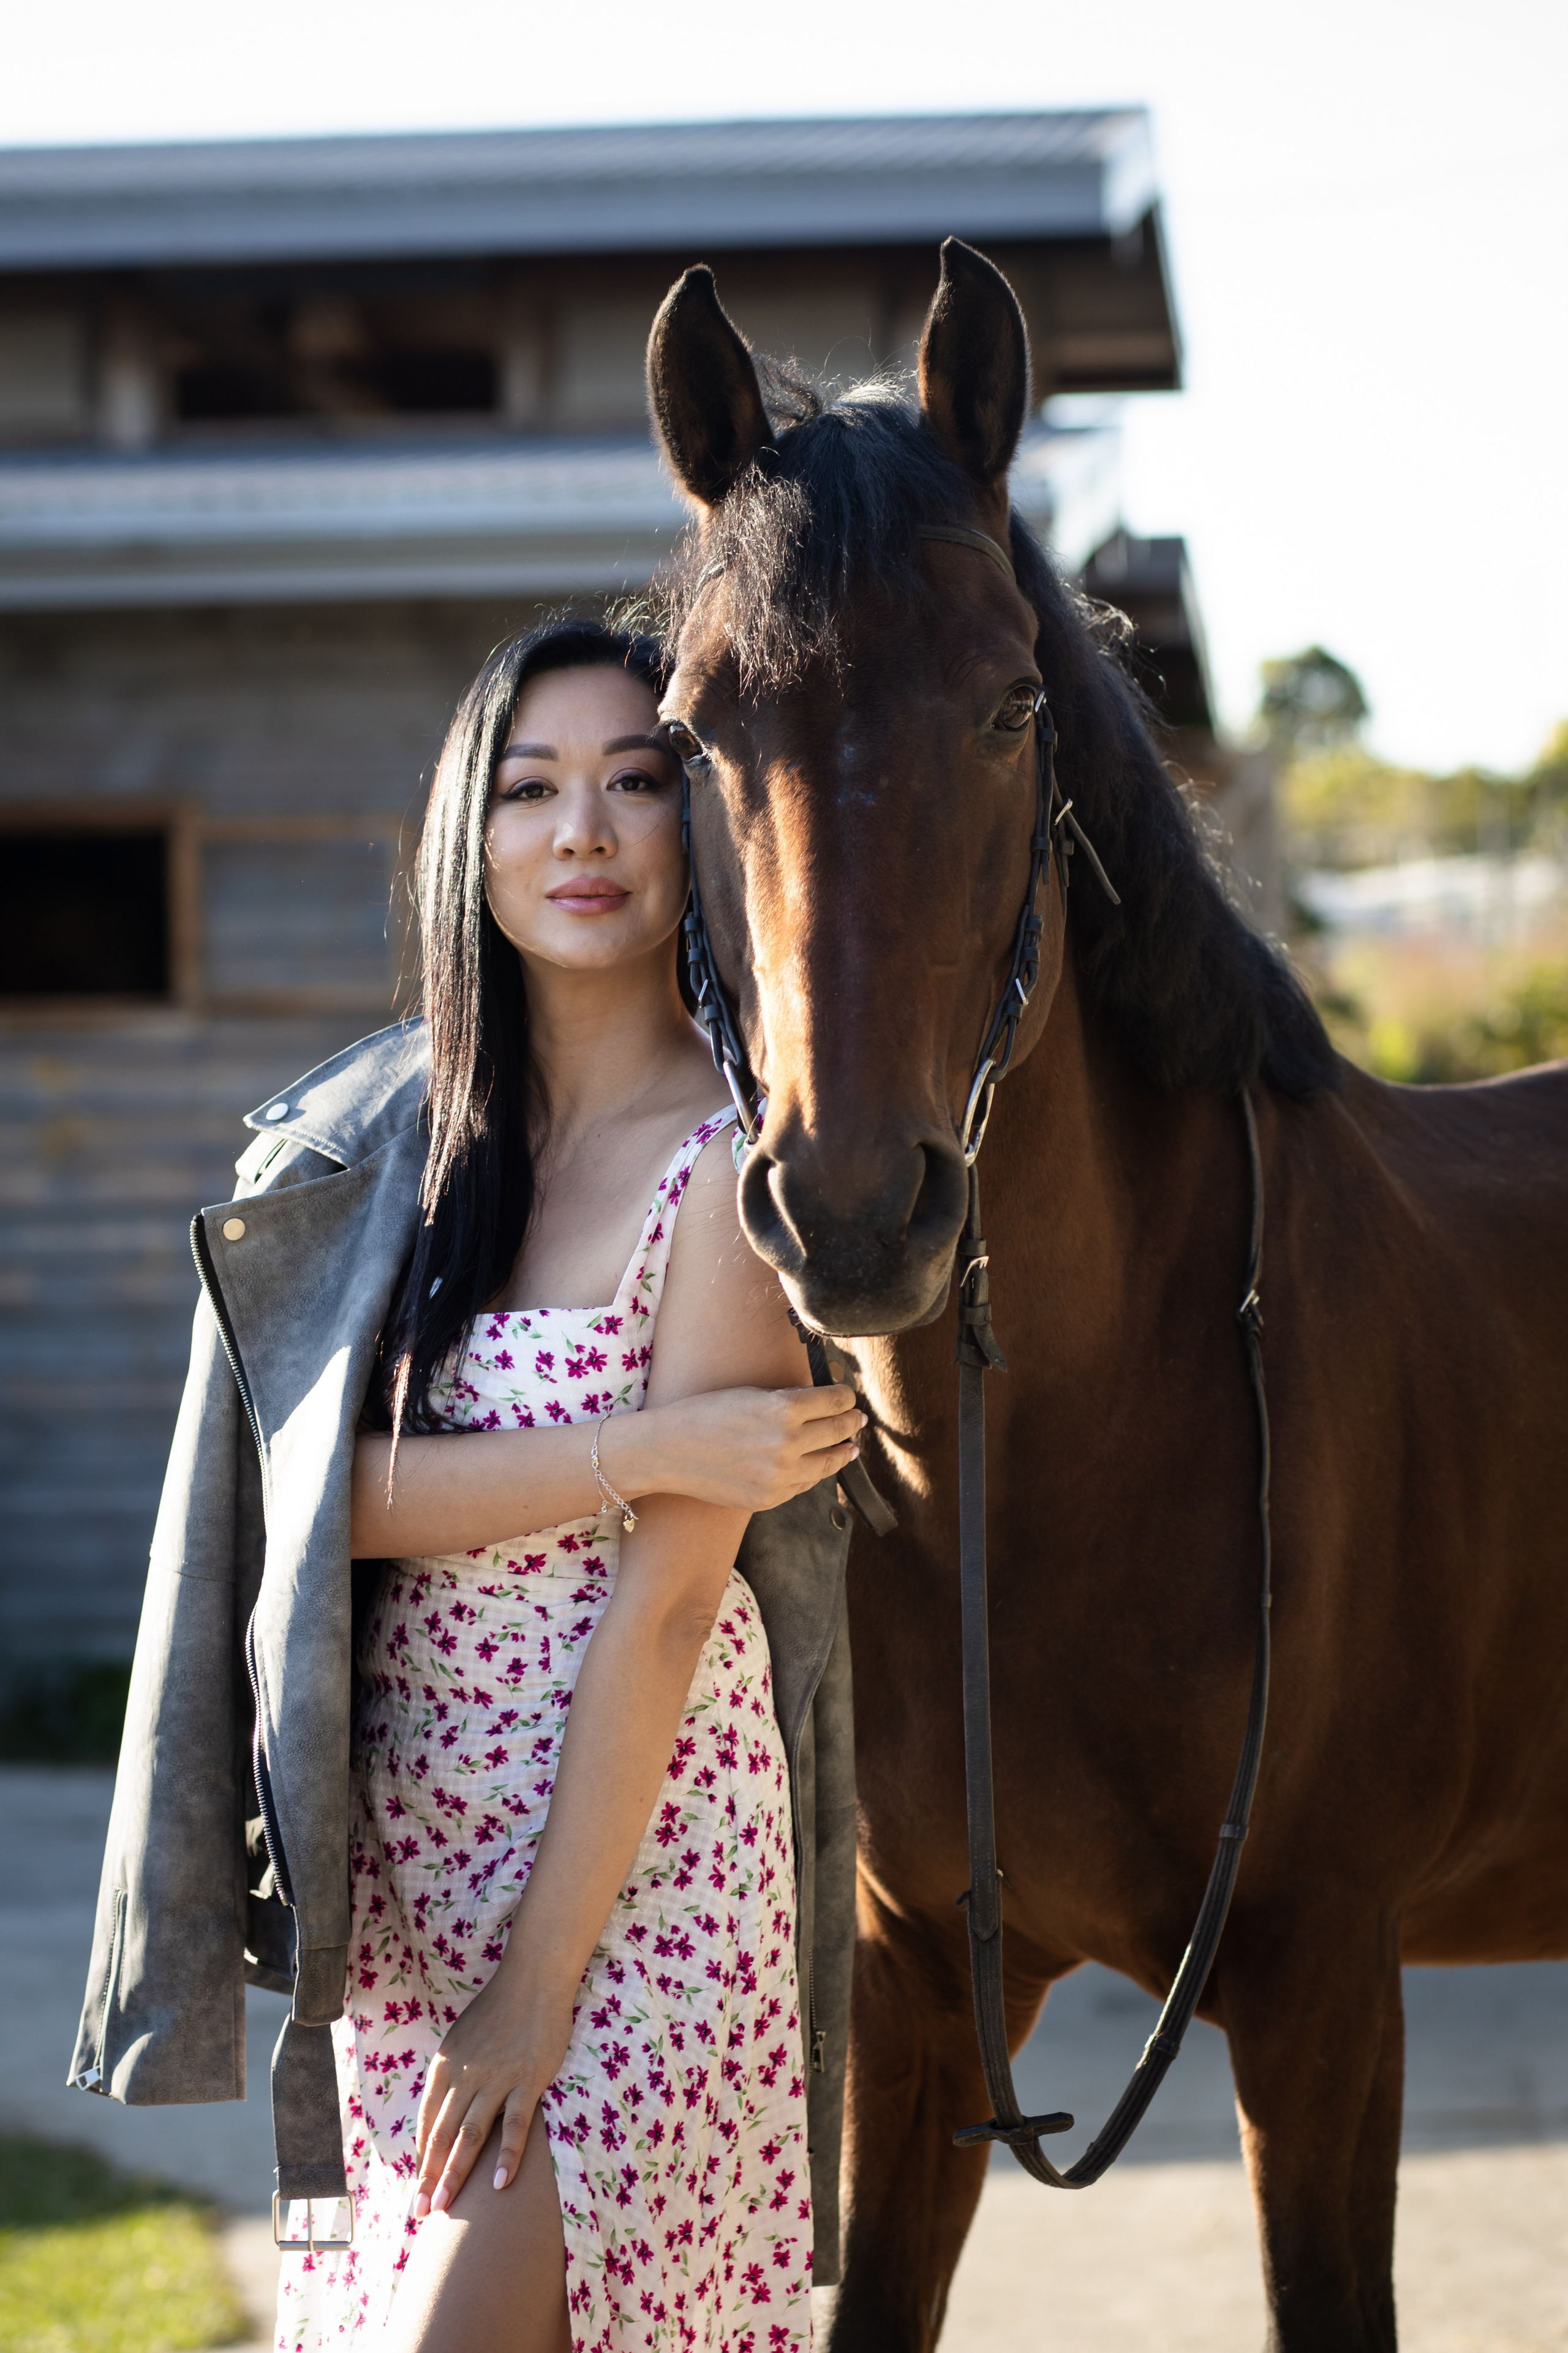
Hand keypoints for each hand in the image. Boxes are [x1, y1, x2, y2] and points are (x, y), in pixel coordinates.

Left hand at [412, 1973, 573, 2214]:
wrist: (533, 1977)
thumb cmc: (498, 2008)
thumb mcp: (462, 2039)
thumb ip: (452, 2075)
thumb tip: (443, 2113)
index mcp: (445, 2066)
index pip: (428, 2122)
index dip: (422, 2159)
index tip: (418, 2189)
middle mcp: (465, 2075)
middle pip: (442, 2135)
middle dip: (429, 2177)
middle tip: (421, 2213)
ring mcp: (496, 2079)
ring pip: (470, 2135)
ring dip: (455, 2174)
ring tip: (445, 2208)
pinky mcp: (528, 2080)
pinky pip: (514, 2124)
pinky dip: (506, 2155)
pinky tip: (499, 2184)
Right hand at [619, 1384, 865, 1512]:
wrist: (669, 1451)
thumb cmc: (706, 1413)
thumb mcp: (753, 1394)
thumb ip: (791, 1401)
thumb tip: (828, 1404)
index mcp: (784, 1409)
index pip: (836, 1400)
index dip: (846, 1397)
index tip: (848, 1397)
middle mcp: (787, 1443)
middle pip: (839, 1430)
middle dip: (851, 1422)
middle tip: (857, 1420)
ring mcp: (780, 1475)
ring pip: (828, 1463)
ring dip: (842, 1452)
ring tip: (850, 1448)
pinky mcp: (770, 1498)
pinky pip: (804, 1485)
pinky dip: (813, 1473)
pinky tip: (816, 1466)